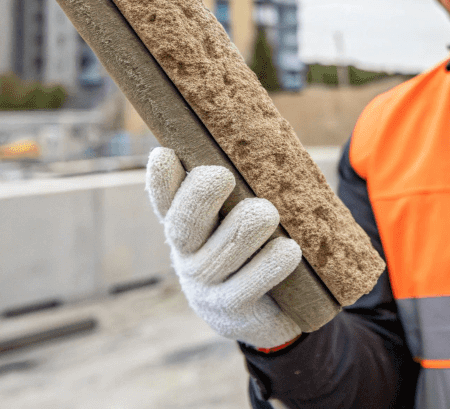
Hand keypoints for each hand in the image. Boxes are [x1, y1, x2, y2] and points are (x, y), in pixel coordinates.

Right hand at [146, 147, 303, 348]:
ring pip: (221, 254)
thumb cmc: (252, 249)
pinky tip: (288, 250)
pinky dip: (270, 265)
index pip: (165, 200)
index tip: (165, 154)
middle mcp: (188, 255)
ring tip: (267, 212)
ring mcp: (207, 286)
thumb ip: (237, 187)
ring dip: (245, 229)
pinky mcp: (233, 310)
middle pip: (183, 225)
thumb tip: (256, 134)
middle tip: (222, 176)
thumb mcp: (236, 218)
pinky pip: (248, 286)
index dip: (161, 181)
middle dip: (200, 197)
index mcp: (186, 226)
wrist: (263, 315)